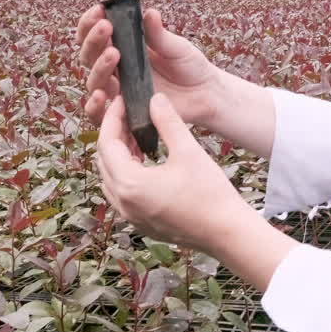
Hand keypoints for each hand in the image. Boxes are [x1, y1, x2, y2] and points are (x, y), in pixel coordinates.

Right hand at [75, 5, 221, 126]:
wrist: (205, 93)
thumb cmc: (189, 65)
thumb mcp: (176, 47)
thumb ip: (159, 34)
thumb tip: (149, 13)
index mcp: (123, 47)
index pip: (96, 34)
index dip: (90, 22)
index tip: (98, 10)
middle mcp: (115, 69)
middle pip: (88, 56)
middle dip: (94, 40)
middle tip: (106, 27)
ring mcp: (119, 91)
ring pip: (94, 81)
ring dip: (99, 66)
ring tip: (114, 53)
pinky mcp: (124, 112)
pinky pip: (100, 113)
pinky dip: (95, 105)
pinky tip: (101, 95)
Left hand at [95, 92, 253, 253]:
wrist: (227, 232)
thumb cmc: (210, 193)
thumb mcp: (189, 151)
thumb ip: (168, 122)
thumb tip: (155, 99)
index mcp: (130, 184)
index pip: (107, 143)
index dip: (112, 118)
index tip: (123, 101)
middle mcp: (123, 203)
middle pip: (104, 161)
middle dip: (113, 135)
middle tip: (129, 115)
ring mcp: (130, 216)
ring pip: (110, 178)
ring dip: (118, 155)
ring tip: (136, 136)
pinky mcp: (140, 223)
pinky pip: (121, 194)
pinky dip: (126, 174)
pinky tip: (145, 162)